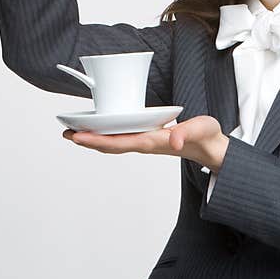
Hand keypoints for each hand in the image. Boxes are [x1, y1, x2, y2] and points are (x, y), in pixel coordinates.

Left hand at [62, 115, 229, 172]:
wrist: (213, 149)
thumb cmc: (206, 138)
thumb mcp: (201, 129)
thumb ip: (187, 132)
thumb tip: (172, 140)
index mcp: (153, 141)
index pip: (119, 142)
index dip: (97, 140)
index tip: (77, 137)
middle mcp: (146, 144)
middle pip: (111, 145)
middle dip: (88, 140)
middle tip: (66, 133)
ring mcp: (146, 142)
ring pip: (114, 143)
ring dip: (94, 139)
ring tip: (75, 133)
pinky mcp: (149, 139)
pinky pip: (122, 139)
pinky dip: (107, 135)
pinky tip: (99, 130)